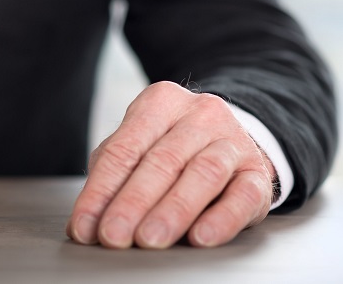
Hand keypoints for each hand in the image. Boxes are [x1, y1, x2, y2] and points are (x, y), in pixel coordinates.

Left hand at [67, 81, 275, 248]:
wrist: (231, 139)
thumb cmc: (172, 149)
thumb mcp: (137, 151)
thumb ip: (109, 181)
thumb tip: (83, 225)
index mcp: (159, 103)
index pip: (123, 149)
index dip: (100, 191)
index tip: (84, 226)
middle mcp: (199, 115)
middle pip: (161, 161)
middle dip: (132, 203)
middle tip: (114, 236)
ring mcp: (233, 140)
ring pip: (202, 174)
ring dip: (173, 211)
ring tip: (150, 239)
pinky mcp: (259, 171)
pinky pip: (243, 195)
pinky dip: (222, 219)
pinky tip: (201, 237)